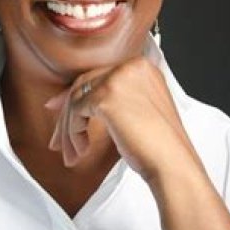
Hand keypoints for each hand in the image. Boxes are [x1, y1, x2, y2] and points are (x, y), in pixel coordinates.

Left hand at [44, 56, 202, 183]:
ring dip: (69, 130)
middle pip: (85, 85)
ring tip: (73, 154)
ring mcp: (119, 79)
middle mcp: (132, 67)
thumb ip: (111, 100)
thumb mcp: (136, 112)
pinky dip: (74, 133)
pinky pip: (76, 112)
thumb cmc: (158, 146)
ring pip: (77, 99)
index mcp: (143, 67)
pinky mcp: (106, 96)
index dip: (76, 95)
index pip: (98, 76)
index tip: (58, 109)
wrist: (172, 163)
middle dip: (66, 115)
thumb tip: (73, 102)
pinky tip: (82, 149)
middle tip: (58, 140)